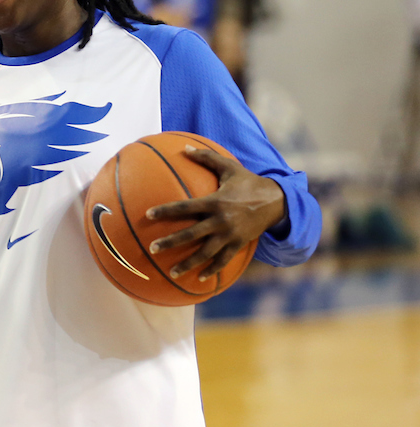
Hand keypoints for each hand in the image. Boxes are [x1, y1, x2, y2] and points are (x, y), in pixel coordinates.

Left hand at [146, 146, 285, 277]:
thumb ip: (206, 157)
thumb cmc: (248, 182)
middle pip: (191, 234)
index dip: (166, 211)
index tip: (149, 215)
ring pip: (205, 253)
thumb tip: (184, 147)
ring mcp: (230, 235)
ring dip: (188, 264)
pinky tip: (199, 279)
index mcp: (215, 201)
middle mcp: (221, 220)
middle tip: (152, 249)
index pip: (185, 207)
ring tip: (171, 273)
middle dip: (170, 242)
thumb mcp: (229, 167)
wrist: (278, 200)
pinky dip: (211, 270)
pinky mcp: (239, 244)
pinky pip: (223, 261)